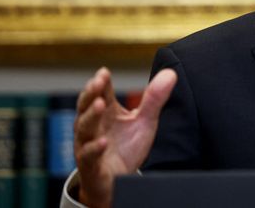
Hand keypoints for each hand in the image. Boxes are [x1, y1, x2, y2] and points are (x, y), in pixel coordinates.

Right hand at [74, 67, 176, 207]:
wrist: (118, 181)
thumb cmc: (127, 147)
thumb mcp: (144, 121)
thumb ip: (154, 99)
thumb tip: (170, 73)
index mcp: (105, 112)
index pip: (100, 92)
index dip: (100, 82)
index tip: (104, 72)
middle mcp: (93, 126)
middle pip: (86, 106)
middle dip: (91, 94)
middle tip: (97, 82)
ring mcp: (88, 145)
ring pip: (84, 128)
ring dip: (91, 116)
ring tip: (100, 104)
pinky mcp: (91, 165)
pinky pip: (88, 156)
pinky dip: (94, 148)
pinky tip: (102, 142)